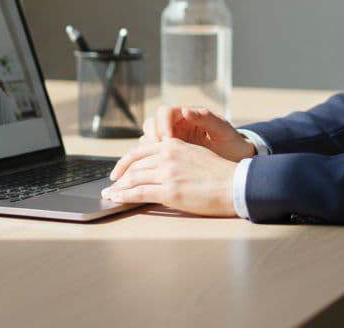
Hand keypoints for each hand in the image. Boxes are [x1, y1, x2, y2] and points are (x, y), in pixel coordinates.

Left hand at [102, 137, 238, 215]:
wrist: (234, 185)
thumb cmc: (220, 174)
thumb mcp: (196, 154)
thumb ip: (177, 155)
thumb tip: (165, 164)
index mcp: (174, 145)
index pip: (142, 151)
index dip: (127, 161)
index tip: (120, 169)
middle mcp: (167, 156)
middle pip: (135, 165)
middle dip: (120, 175)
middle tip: (111, 183)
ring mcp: (167, 173)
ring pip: (133, 178)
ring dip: (118, 187)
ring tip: (109, 193)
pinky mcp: (169, 191)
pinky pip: (138, 193)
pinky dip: (123, 196)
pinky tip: (115, 198)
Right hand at [131, 104, 256, 162]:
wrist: (236, 158)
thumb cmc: (231, 141)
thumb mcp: (222, 129)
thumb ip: (206, 118)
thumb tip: (186, 110)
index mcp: (187, 115)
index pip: (165, 112)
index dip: (162, 124)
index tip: (168, 140)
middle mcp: (176, 125)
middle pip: (152, 124)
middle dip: (151, 137)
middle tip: (157, 154)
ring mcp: (171, 140)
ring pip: (149, 140)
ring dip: (147, 150)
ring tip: (155, 164)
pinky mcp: (170, 156)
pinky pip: (153, 156)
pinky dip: (150, 161)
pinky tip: (156, 173)